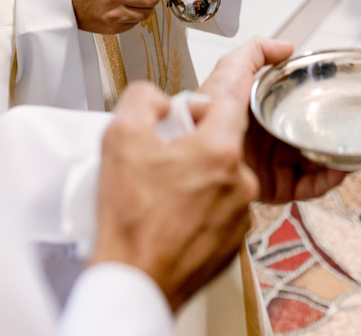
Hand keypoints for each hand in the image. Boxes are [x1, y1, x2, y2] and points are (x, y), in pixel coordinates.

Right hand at [91, 83, 259, 311]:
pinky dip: (201, 205)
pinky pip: (222, 207)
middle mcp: (240, 180)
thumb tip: (157, 98)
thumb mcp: (120, 140)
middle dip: (197, 139)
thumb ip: (142, 100)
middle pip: (225, 138)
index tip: (234, 77)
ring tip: (163, 192)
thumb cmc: (129, 223)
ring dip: (198, 175)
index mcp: (220, 150)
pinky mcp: (234, 238)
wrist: (133, 283)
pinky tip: (173, 214)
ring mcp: (240, 212)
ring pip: (223, 175)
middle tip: (163, 156)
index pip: (234, 97)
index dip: (222, 85)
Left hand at [199, 37, 347, 203]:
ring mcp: (273, 165)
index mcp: (262, 114)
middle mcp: (270, 140)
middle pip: (309, 138)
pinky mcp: (274, 188)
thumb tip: (287, 46)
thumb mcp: (231, 71)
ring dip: (336, 158)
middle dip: (332, 135)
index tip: (340, 98)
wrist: (196, 151)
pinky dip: (327, 180)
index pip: (297, 108)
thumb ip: (255, 52)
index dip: (319, 104)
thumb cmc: (209, 110)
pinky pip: (308, 187)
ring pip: (315, 164)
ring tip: (352, 151)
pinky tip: (340, 169)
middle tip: (354, 128)